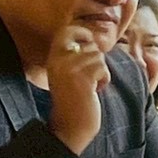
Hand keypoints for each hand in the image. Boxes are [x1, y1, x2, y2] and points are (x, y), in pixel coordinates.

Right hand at [47, 26, 110, 154]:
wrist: (71, 127)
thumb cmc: (76, 101)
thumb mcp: (71, 74)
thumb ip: (77, 57)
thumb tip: (96, 38)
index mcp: (53, 58)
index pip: (67, 30)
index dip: (82, 33)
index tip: (90, 45)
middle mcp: (58, 60)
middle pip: (90, 44)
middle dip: (97, 60)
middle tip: (90, 78)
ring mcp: (68, 69)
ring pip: (99, 57)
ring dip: (101, 73)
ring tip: (91, 87)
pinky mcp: (81, 79)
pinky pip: (103, 69)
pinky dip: (104, 80)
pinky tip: (94, 92)